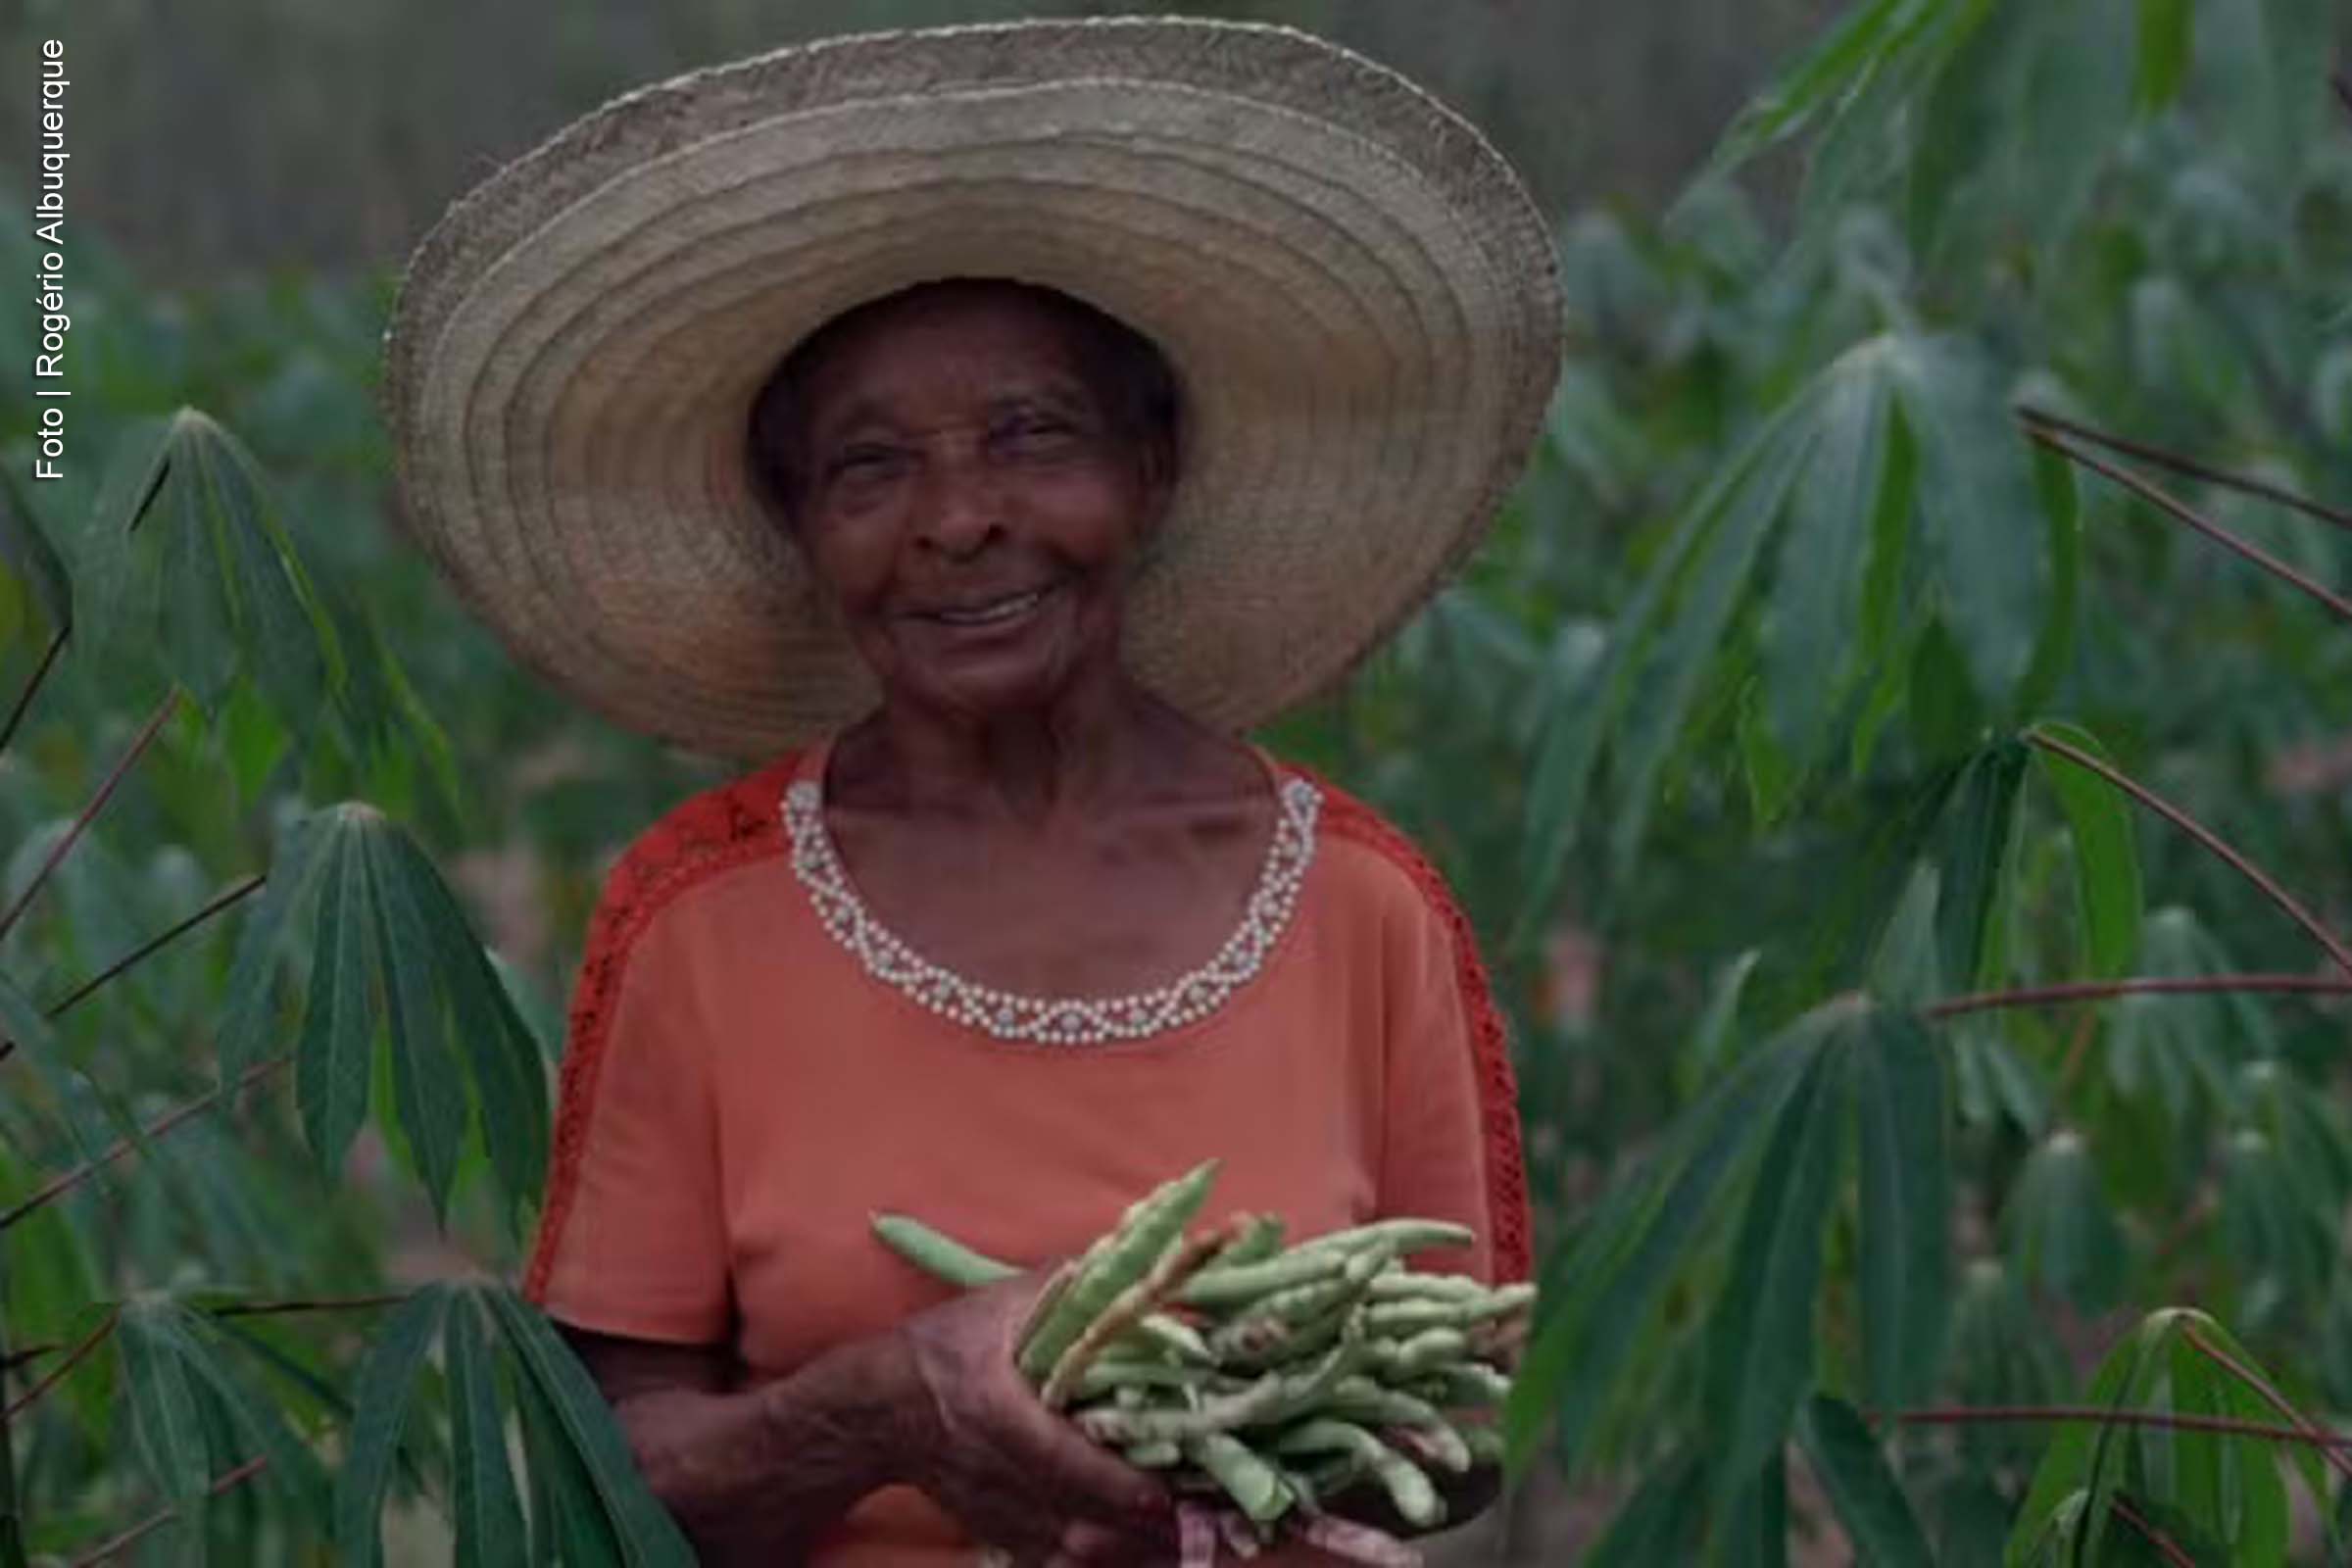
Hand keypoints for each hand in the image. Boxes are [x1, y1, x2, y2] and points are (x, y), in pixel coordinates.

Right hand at [895, 1271, 1177, 1565]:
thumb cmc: (948, 1345)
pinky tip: (1145, 1553)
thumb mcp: (1001, 1304)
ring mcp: (1000, 1514)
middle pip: (1080, 1522)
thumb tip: (1144, 1270)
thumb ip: (1070, 1289)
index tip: (1166, 1495)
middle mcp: (999, 1474)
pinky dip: (1104, 1564)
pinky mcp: (1002, 1536)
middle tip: (1207, 1520)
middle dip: (1145, 1530)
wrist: (883, 1410)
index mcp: (997, 1411)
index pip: (1062, 1460)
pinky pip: (1059, 1565)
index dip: (1117, 1484)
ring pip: (1075, 1554)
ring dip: (1134, 1553)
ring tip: (1190, 1540)